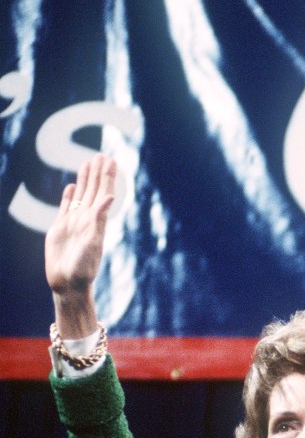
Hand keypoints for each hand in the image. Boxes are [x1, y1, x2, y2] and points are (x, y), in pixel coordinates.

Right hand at [44, 154, 116, 336]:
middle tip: (102, 154)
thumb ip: (100, 219)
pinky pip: (65, 207)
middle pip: (94, 189)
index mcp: (97, 220)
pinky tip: (71, 186)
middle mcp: (87, 218)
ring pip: (80, 195)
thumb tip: (110, 196)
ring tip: (88, 163)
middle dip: (98, 172)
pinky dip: (69, 196)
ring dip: (84, 179)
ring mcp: (74, 222)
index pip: (104, 192)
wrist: (68, 283)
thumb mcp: (94, 241)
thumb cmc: (83, 267)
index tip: (112, 160)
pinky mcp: (60, 228)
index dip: (108, 176)